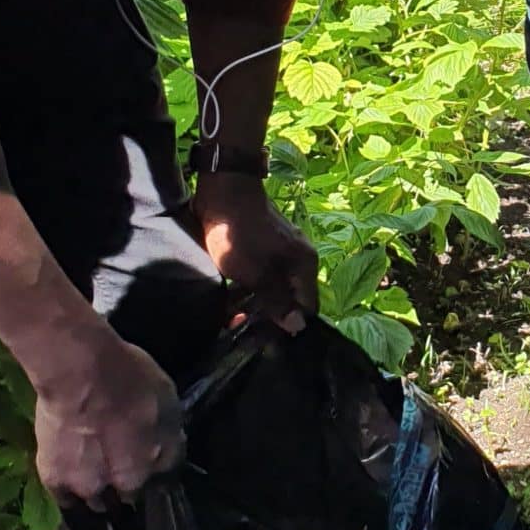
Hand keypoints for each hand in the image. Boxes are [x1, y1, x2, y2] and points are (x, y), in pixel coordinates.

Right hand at [32, 326, 184, 508]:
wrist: (82, 375)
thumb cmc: (128, 373)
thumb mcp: (165, 394)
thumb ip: (166, 425)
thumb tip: (163, 437)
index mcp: (164, 458)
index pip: (168, 478)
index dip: (157, 470)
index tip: (148, 461)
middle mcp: (133, 481)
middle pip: (133, 494)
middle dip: (128, 484)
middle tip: (117, 465)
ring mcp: (93, 486)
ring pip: (99, 503)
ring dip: (99, 494)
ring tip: (91, 476)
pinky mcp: (58, 482)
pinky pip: (65, 497)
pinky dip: (67, 491)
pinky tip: (66, 480)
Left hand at [194, 172, 318, 328]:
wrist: (222, 190)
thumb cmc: (241, 234)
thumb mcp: (257, 274)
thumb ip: (277, 301)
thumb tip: (298, 326)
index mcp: (304, 264)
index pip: (307, 306)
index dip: (290, 325)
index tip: (267, 339)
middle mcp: (296, 258)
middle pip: (288, 298)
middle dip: (267, 316)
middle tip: (243, 331)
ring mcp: (278, 252)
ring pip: (270, 287)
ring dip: (253, 303)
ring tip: (230, 319)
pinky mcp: (260, 248)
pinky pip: (258, 275)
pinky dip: (246, 287)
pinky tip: (227, 298)